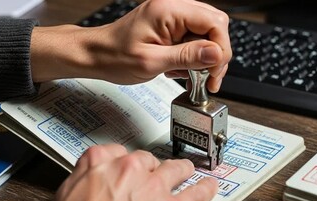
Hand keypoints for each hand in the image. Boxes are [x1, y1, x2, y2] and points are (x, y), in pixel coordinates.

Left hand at [30, 0, 231, 92]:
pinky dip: (194, 57)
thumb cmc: (113, 56)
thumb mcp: (151, 62)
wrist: (95, 55)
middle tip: (209, 77)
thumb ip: (187, 57)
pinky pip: (194, 38)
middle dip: (216, 54)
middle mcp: (173, 7)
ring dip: (205, 58)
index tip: (214, 72)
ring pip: (207, 33)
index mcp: (169, 10)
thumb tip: (216, 54)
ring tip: (192, 76)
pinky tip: (182, 69)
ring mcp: (172, 16)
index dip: (220, 49)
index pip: (214, 23)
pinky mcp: (170, 27)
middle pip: (215, 25)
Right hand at [42, 144, 217, 200]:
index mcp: (100, 163)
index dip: (123, 162)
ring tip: (186, 171)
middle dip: (150, 168)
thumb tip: (87, 177)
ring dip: (180, 170)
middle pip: (147, 159)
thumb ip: (80, 179)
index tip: (126, 167)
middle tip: (152, 177)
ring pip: (174, 168)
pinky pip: (195, 193)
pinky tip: (208, 187)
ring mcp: (154, 187)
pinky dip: (204, 189)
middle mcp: (129, 169)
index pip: (116, 151)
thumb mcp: (61, 200)